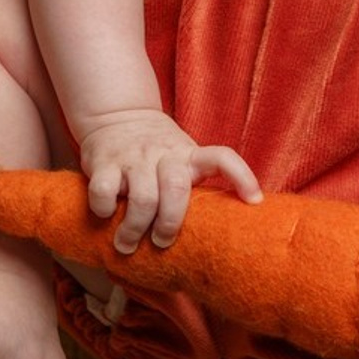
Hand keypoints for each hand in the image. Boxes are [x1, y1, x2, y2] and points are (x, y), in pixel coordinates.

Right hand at [79, 108, 261, 253]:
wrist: (115, 113)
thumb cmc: (154, 149)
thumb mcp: (180, 155)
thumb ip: (192, 181)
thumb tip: (219, 231)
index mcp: (187, 154)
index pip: (222, 157)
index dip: (241, 176)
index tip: (254, 200)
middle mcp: (163, 153)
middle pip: (177, 187)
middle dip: (171, 222)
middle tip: (162, 241)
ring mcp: (134, 157)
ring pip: (143, 197)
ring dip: (135, 229)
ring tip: (128, 245)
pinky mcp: (104, 161)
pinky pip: (104, 191)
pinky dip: (104, 210)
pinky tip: (104, 216)